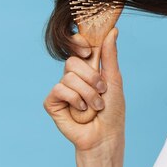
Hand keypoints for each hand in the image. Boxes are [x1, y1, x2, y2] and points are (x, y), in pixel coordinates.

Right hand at [43, 28, 124, 151]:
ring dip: (88, 94)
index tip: (88, 51)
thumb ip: (110, 56)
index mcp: (88, 68)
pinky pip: (59, 90)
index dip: (79, 43)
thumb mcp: (114, 79)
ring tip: (94, 106)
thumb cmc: (113, 110)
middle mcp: (73, 77)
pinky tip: (80, 111)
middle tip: (101, 91)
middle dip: (92, 78)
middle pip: (73, 61)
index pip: (77, 47)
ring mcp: (62, 89)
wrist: (105, 135)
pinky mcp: (52, 102)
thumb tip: (113, 30)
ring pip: (68, 77)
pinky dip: (75, 100)